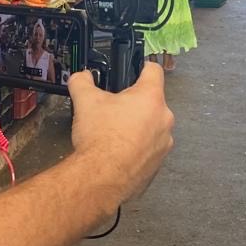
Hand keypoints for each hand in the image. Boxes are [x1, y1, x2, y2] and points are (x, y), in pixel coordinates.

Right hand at [67, 63, 173, 201]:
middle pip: (152, 102)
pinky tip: (116, 154)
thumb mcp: (85, 101)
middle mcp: (164, 119)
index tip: (135, 70)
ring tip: (113, 134)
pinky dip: (135, 149)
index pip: (154, 71)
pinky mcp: (157, 166)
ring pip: (151, 127)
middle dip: (134, 103)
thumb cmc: (99, 137)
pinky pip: (148, 150)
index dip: (143, 67)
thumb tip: (81, 77)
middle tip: (113, 109)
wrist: (101, 178)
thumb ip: (82, 81)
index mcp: (151, 98)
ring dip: (136, 127)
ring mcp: (163, 144)